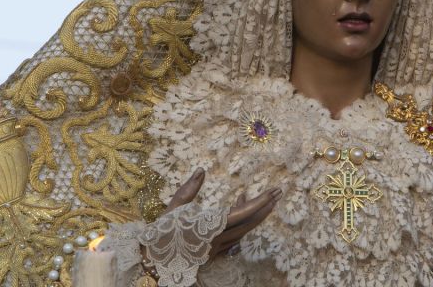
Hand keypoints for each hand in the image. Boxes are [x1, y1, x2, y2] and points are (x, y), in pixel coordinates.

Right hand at [166, 168, 281, 257]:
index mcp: (209, 226)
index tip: (272, 192)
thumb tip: (202, 170)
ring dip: (256, 215)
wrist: (155, 262)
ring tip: (266, 199)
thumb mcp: (173, 208)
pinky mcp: (215, 252)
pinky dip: (242, 221)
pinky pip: (235, 236)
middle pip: (249, 223)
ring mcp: (218, 248)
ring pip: (244, 231)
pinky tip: (241, 207)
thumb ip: (189, 189)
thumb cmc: (161, 233)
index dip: (259, 202)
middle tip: (278, 193)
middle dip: (265, 207)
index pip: (242, 214)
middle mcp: (218, 239)